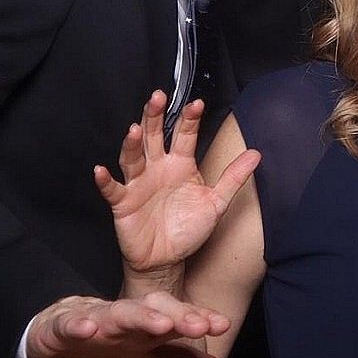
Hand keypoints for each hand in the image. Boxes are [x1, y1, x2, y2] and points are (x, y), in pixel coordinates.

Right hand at [25, 292, 231, 357]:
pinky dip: (79, 325)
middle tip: (199, 325)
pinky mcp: (64, 326)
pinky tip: (88, 329)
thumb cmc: (109, 338)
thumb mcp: (146, 354)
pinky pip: (70, 325)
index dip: (199, 320)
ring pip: (118, 314)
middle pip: (153, 312)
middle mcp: (125, 317)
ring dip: (139, 317)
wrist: (56, 329)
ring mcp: (95, 319)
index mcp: (145, 325)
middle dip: (177, 316)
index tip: (223, 324)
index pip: (176, 318)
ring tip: (160, 323)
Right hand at [94, 92, 260, 278]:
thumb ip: (233, 178)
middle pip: (154, 136)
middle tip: (158, 97)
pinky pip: (113, 189)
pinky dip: (105, 181)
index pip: (184, 136)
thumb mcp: (216, 203)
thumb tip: (257, 154)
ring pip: (133, 157)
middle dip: (156, 117)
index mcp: (180, 164)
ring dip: (132, 143)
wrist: (167, 259)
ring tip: (135, 129)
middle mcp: (158, 168)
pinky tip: (101, 170)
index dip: (189, 120)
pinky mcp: (123, 203)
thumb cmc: (189, 229)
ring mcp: (138, 183)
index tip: (197, 104)